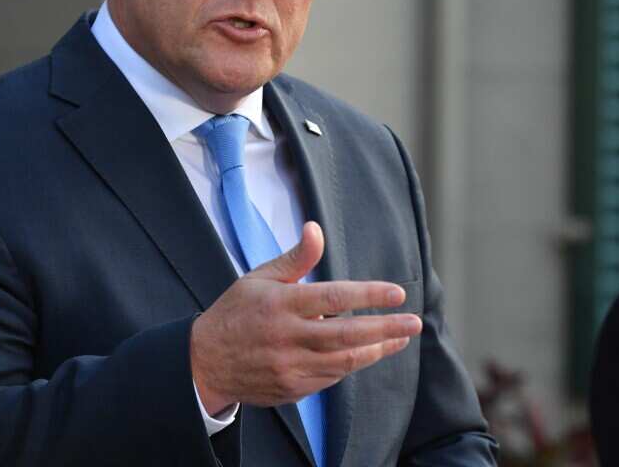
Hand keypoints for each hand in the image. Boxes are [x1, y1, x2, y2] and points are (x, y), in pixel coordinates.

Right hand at [191, 221, 420, 412]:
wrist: (204, 363)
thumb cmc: (236, 313)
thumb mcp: (258, 278)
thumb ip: (294, 258)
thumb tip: (316, 229)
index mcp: (281, 304)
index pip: (335, 298)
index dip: (369, 296)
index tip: (397, 293)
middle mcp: (287, 337)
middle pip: (347, 334)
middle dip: (386, 328)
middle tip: (414, 323)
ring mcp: (290, 367)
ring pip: (344, 360)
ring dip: (377, 350)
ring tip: (401, 339)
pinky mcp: (292, 389)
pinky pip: (331, 378)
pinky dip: (353, 364)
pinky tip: (369, 353)